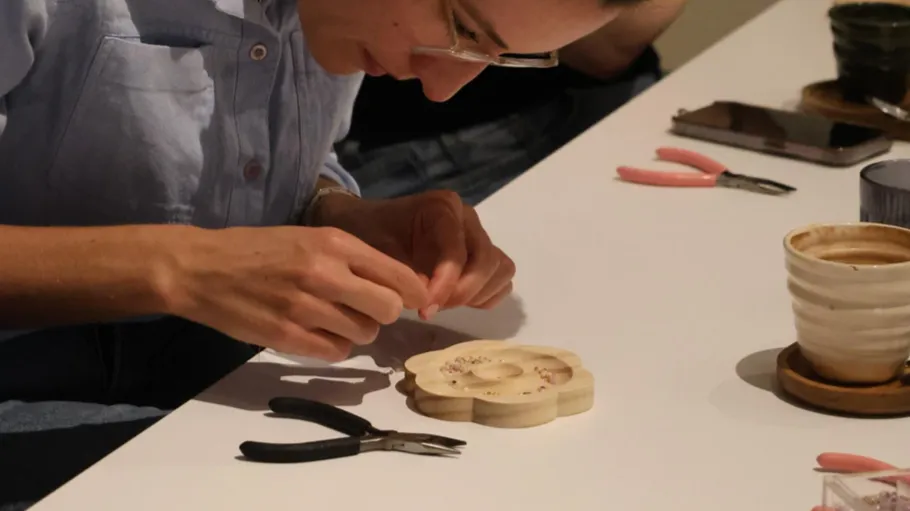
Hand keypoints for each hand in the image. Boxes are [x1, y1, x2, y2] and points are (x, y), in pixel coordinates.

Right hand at [166, 226, 428, 360]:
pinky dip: (333, 346)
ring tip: (332, 319)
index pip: (397, 275)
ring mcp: (305, 307)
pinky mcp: (287, 336)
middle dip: (383, 313)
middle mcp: (325, 273)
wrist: (202, 268)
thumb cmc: (259, 250)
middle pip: (388, 309)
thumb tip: (396, 286)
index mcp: (334, 243)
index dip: (412, 292)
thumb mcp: (309, 238)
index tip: (412, 300)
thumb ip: (351, 259)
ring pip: (364, 334)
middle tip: (365, 310)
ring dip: (356, 331)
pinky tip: (316, 334)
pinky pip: (336, 352)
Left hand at [313, 190, 514, 319]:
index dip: (447, 282)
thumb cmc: (371, 234)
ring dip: (477, 293)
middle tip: (434, 309)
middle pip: (488, 259)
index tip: (426, 308)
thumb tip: (428, 302)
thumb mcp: (378, 250)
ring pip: (501, 269)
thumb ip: (404, 273)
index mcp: (442, 207)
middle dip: (464, 291)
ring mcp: (478, 236)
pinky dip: (484, 296)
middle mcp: (467, 218)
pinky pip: (501, 279)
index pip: (458, 248)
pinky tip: (456, 301)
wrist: (368, 226)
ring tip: (444, 304)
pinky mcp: (482, 256)